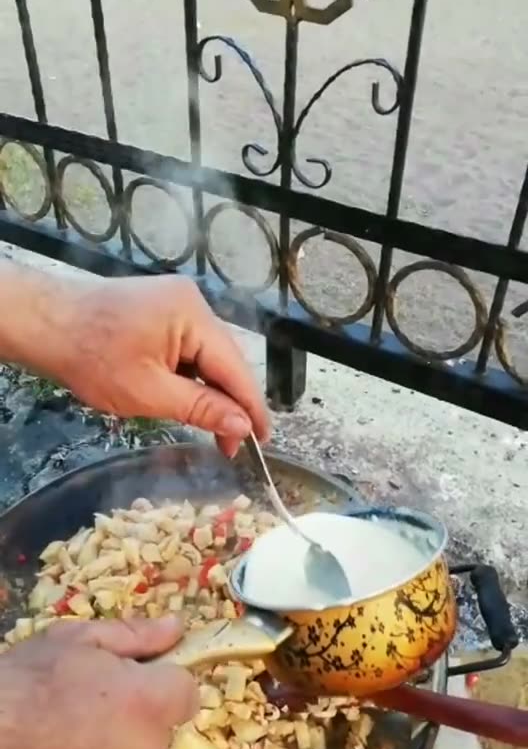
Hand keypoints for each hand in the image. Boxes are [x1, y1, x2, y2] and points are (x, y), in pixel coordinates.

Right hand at [0, 616, 197, 748]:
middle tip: (78, 725)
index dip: (156, 690)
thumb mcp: (70, 642)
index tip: (125, 693)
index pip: (185, 695)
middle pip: (157, 740)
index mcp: (149, 703)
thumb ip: (134, 636)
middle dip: (130, 731)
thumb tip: (177, 627)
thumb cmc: (16, 690)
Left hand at [57, 275, 269, 457]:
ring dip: (212, 393)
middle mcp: (193, 302)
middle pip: (225, 361)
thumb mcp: (149, 393)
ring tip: (216, 431)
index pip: (235, 368)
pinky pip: (189, 349)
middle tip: (234, 446)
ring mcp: (177, 304)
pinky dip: (193, 378)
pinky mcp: (162, 311)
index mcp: (193, 316)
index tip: (262, 442)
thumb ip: (202, 408)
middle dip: (231, 404)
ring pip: (208, 357)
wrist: (45, 324)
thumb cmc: (91, 359)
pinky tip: (193, 403)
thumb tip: (243, 426)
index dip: (251, 407)